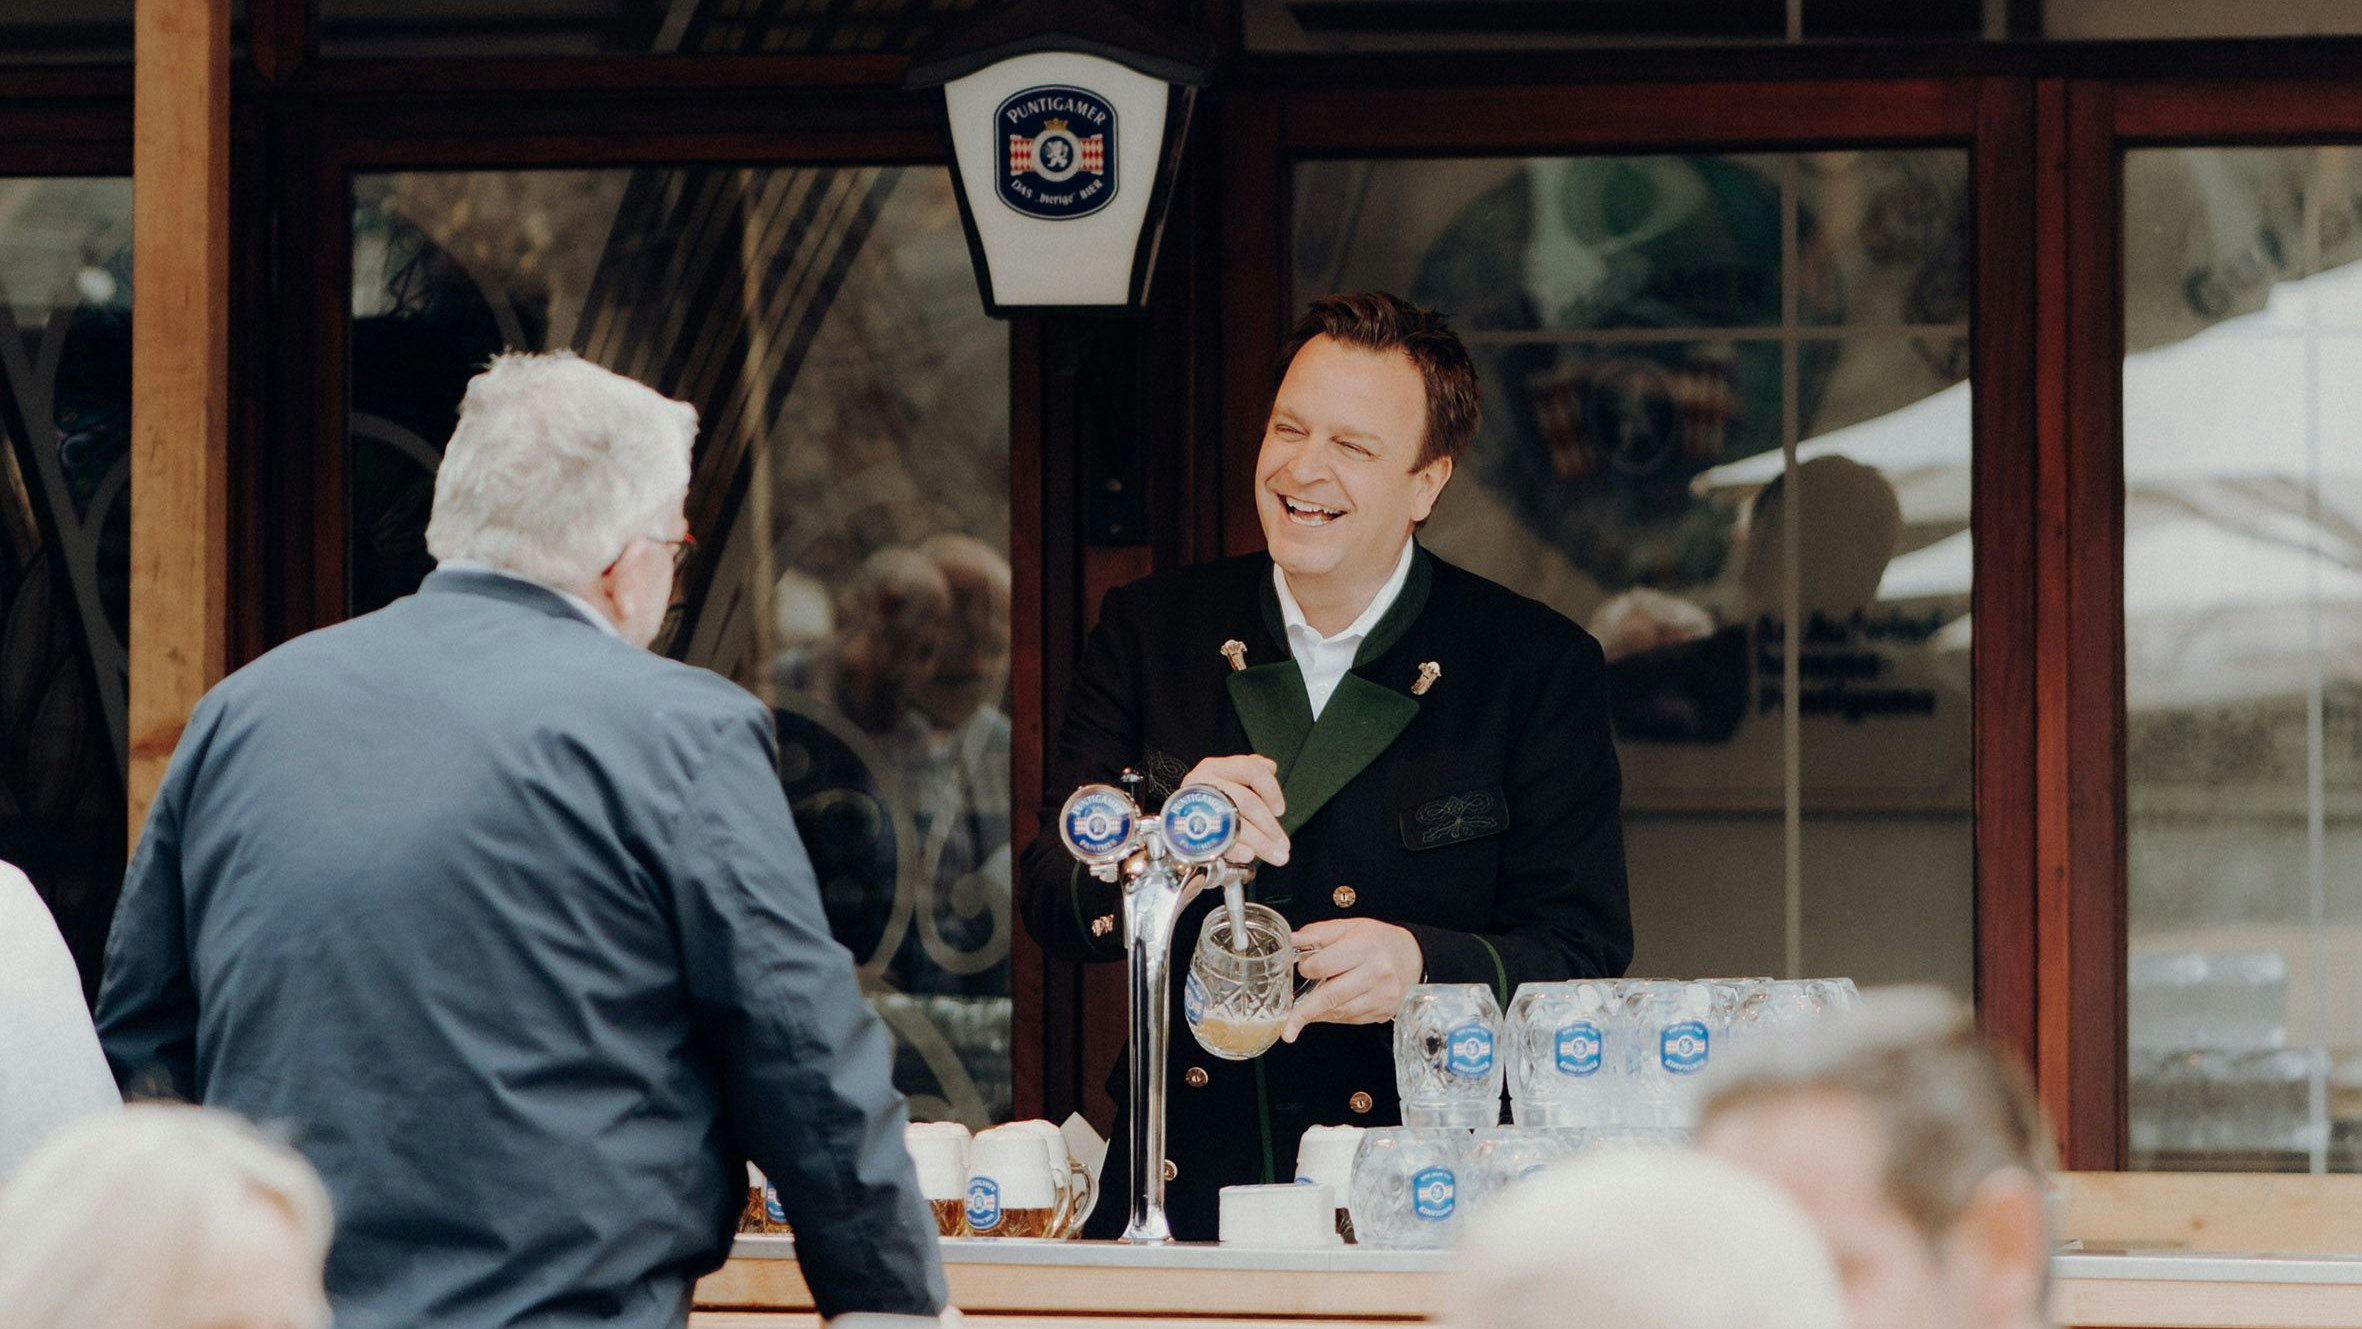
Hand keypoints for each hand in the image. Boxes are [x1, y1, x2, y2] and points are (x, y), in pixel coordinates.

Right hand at [1180, 754, 1289, 866]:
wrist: (1171, 820)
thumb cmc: (1204, 800)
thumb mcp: (1225, 779)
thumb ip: (1249, 772)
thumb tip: (1270, 767)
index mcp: (1216, 767)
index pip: (1252, 770)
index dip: (1272, 790)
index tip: (1280, 810)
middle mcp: (1203, 782)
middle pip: (1246, 801)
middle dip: (1270, 827)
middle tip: (1283, 845)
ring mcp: (1194, 806)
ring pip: (1235, 822)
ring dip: (1261, 842)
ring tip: (1276, 855)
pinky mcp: (1187, 829)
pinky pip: (1217, 840)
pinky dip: (1236, 848)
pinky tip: (1249, 855)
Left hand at [1282, 919, 1422, 1040]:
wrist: (1413, 957)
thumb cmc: (1378, 940)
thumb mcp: (1349, 927)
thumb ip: (1317, 934)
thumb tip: (1291, 941)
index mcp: (1365, 947)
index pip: (1324, 965)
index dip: (1307, 968)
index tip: (1304, 968)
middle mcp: (1376, 973)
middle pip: (1331, 996)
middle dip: (1304, 1011)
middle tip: (1286, 1023)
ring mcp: (1382, 996)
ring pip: (1340, 1012)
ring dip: (1317, 1015)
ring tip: (1301, 1016)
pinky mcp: (1383, 1012)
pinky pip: (1351, 1019)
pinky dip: (1334, 1017)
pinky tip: (1326, 1010)